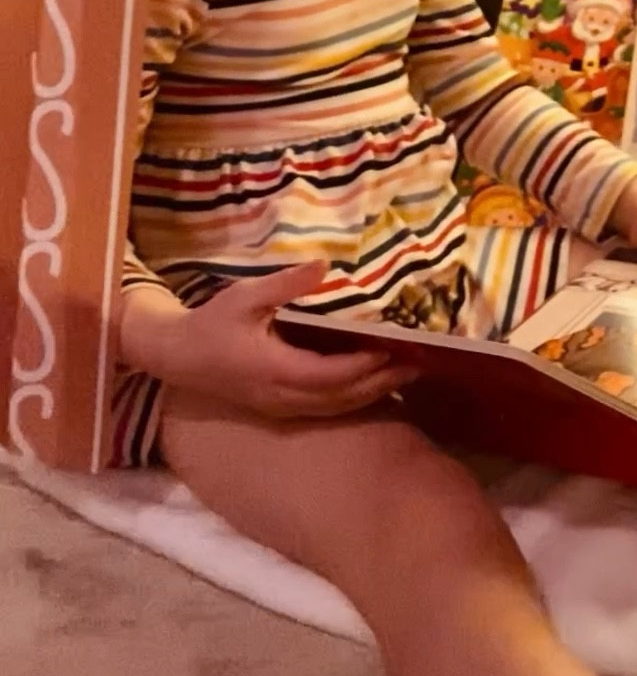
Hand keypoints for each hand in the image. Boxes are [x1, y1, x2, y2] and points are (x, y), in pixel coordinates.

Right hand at [124, 263, 420, 420]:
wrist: (178, 358)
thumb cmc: (211, 323)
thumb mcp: (246, 296)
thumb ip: (286, 284)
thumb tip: (324, 266)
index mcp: (275, 369)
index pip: (332, 374)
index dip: (367, 366)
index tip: (398, 349)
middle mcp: (282, 396)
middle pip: (342, 397)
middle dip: (382, 383)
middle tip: (419, 365)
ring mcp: (280, 407)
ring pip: (336, 408)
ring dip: (372, 394)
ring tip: (406, 375)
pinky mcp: (279, 410)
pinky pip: (324, 409)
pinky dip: (352, 399)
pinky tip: (371, 385)